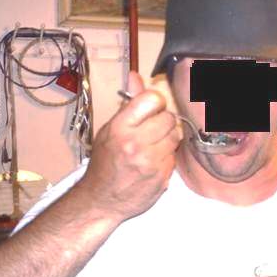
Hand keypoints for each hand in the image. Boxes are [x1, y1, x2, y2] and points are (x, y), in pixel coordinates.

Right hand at [79, 71, 182, 220]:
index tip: (152, 109)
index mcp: (120, 128)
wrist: (101, 200)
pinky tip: (154, 162)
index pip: (152, 99)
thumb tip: (136, 76)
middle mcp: (135, 143)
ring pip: (175, 136)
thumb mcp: (109, 130)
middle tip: (153, 131)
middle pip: (168, 117)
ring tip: (153, 147)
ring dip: (168, 139)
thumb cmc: (105, 163)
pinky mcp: (162, 176)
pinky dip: (168, 157)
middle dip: (164, 122)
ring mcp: (150, 161)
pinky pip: (175, 156)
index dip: (156, 102)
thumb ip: (128, 104)